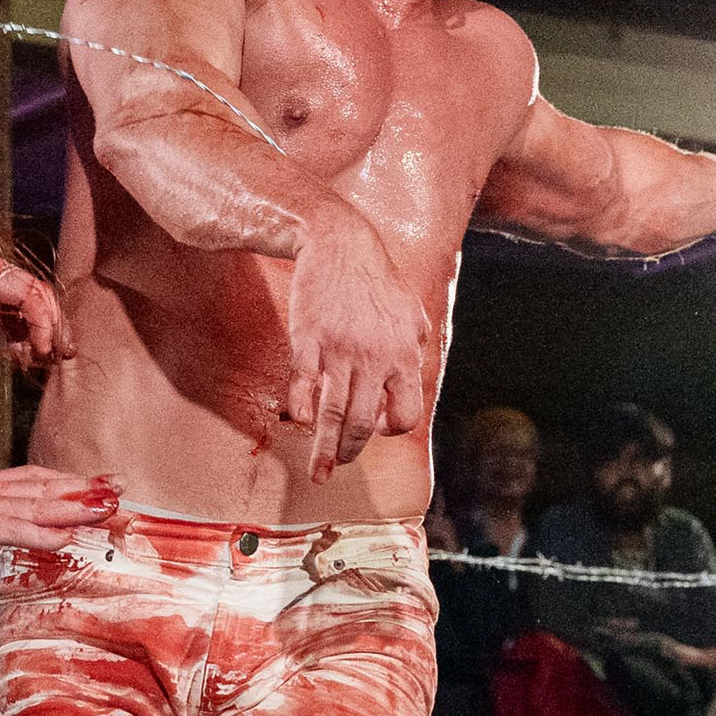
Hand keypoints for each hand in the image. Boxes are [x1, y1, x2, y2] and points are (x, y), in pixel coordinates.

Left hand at [0, 250, 71, 368]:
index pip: (29, 293)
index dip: (44, 322)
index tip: (44, 350)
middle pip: (38, 297)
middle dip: (55, 326)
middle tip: (63, 356)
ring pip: (30, 308)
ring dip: (43, 333)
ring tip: (47, 360)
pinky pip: (13, 317)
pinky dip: (24, 336)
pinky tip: (24, 356)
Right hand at [0, 466, 118, 553]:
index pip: (34, 481)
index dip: (68, 481)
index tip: (100, 482)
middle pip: (45, 488)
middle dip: (85, 489)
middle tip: (122, 486)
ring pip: (37, 505)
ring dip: (75, 508)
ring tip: (109, 507)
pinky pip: (12, 531)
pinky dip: (42, 535)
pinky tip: (68, 540)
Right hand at [275, 203, 431, 481]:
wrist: (340, 243)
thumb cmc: (377, 281)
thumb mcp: (411, 315)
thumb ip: (414, 352)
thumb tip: (411, 386)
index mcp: (403, 356)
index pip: (404, 415)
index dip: (388, 428)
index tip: (372, 426)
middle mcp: (374, 358)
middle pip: (362, 423)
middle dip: (349, 451)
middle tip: (337, 465)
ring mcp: (340, 350)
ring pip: (332, 414)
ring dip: (324, 450)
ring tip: (318, 472)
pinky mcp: (309, 340)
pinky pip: (304, 387)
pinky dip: (302, 410)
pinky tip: (300, 423)